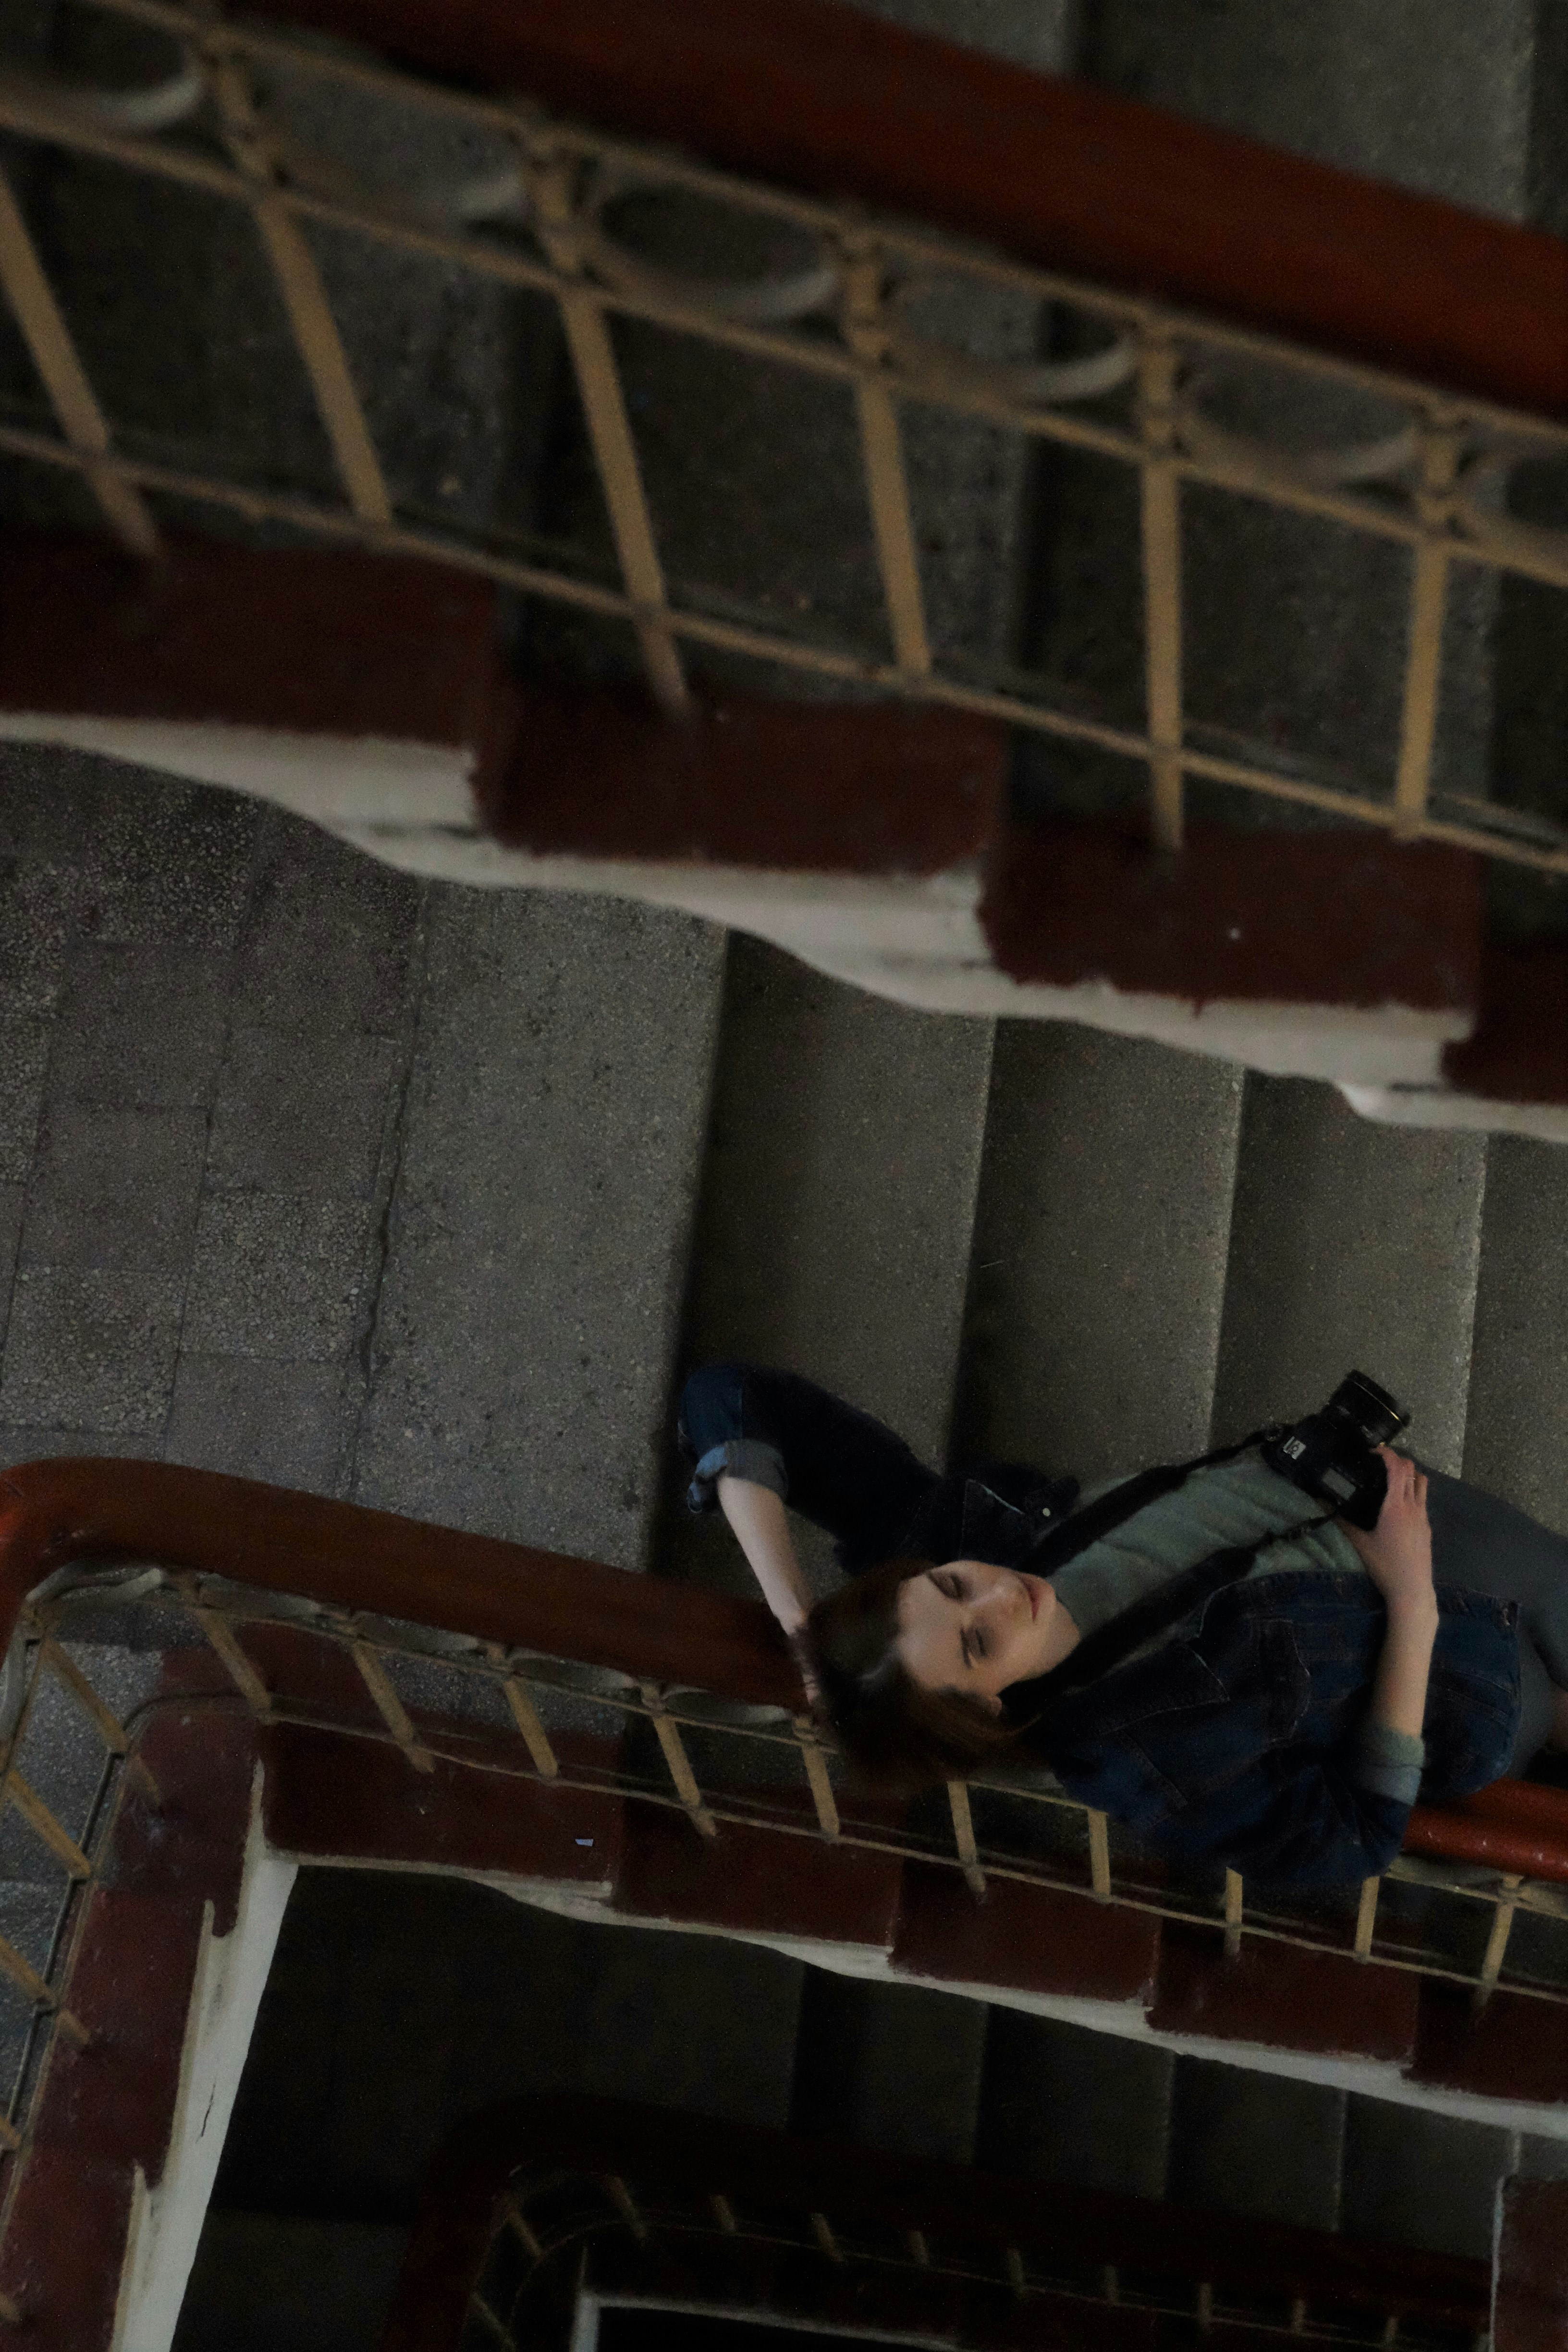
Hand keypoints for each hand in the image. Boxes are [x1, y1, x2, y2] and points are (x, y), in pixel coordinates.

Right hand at [1341, 1448, 1435, 1617]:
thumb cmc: (1385, 1566)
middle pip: (1413, 1471)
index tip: (1373, 1451)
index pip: (1398, 1468)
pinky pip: (1422, 1499)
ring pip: (1422, 1483)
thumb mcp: (1360, 1544)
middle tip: (1379, 1461)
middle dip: (1398, 1460)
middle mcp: (1413, 1507)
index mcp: (1397, 1506)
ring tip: (1390, 1478)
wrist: (1412, 1590)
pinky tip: (1397, 1503)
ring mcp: (1423, 1517)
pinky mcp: (1427, 1527)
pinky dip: (1412, 1490)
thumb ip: (1342, 1523)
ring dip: (1409, 1473)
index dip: (1387, 1454)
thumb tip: (1321, 1505)